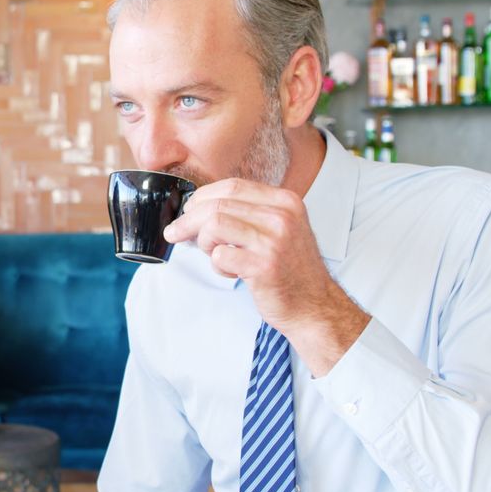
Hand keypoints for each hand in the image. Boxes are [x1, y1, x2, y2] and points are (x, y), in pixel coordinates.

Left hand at [163, 178, 369, 375]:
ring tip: (215, 255)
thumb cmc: (289, 269)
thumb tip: (197, 209)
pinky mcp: (263, 266)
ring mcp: (274, 240)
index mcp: (285, 201)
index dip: (202, 197)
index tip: (188, 211)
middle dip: (188, 220)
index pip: (231, 186)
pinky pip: (219, 256)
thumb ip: (246, 214)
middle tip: (176, 233)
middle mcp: (281, 216)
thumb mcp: (277, 229)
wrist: (314, 306)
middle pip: (216, 204)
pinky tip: (232, 272)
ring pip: (213, 225)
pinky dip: (217, 265)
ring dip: (203, 243)